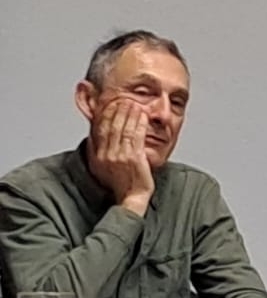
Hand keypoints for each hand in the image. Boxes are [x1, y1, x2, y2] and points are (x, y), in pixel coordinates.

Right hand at [88, 98, 155, 214]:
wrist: (131, 199)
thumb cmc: (121, 184)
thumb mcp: (104, 166)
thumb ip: (99, 151)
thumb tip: (93, 138)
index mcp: (98, 155)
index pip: (99, 129)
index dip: (104, 114)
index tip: (108, 103)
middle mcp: (106, 155)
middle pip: (110, 126)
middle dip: (116, 110)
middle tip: (122, 98)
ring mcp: (120, 156)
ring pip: (123, 129)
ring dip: (128, 114)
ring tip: (133, 103)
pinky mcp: (133, 158)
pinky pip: (135, 136)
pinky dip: (138, 124)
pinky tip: (142, 116)